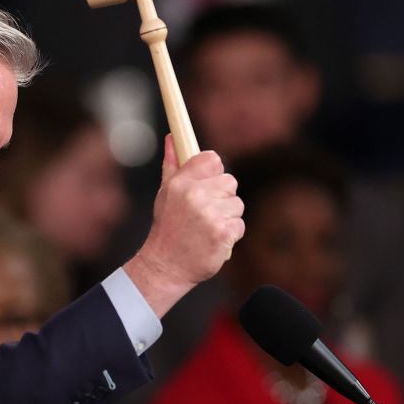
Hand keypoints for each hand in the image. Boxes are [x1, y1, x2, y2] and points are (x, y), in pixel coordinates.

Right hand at [124, 136, 244, 317]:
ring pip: (237, 204)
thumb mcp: (165, 194)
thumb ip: (172, 164)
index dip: (214, 170)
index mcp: (181, 184)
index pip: (212, 159)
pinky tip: (213, 240)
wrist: (165, 266)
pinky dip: (230, 234)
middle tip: (206, 212)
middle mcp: (196, 196)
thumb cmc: (167, 228)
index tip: (209, 182)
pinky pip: (239, 225)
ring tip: (207, 228)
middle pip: (229, 181)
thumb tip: (173, 137)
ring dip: (227, 216)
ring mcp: (211, 215)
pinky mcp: (223, 234)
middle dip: (222, 197)